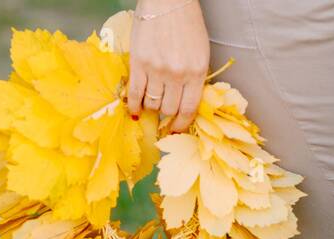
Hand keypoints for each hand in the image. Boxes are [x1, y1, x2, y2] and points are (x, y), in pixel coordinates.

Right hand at [126, 0, 209, 132]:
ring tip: (150, 103)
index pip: (189, 109)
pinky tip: (133, 110)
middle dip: (166, 115)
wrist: (167, 1)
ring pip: (153, 103)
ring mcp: (157, 70)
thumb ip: (195, 78)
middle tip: (161, 114)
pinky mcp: (139, 63)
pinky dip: (134, 105)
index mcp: (196, 72)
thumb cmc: (187, 24)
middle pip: (169, 109)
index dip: (181, 124)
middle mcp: (177, 75)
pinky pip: (135, 93)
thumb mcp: (200, 53)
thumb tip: (185, 103)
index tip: (176, 130)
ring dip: (151, 107)